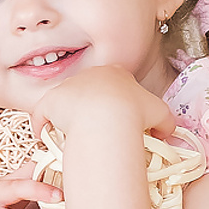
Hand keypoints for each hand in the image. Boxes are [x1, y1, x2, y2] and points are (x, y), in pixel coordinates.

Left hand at [36, 66, 175, 142]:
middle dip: (91, 106)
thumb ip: (166, 122)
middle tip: (95, 128)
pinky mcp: (50, 101)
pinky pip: (42, 113)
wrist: (106, 119)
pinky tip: (46, 136)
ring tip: (72, 134)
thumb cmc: (136, 114)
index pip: (115, 82)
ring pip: (66, 100)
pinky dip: (42, 124)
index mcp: (116, 72)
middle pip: (89, 89)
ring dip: (67, 115)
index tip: (118, 116)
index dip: (117, 100)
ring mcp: (68, 86)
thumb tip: (166, 132)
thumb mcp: (161, 115)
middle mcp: (90, 74)